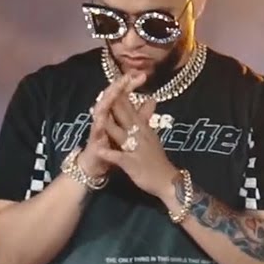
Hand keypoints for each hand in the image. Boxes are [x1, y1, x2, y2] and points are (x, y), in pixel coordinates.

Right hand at [80, 73, 143, 178]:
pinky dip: (99, 126)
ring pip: (101, 110)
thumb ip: (140, 115)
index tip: (142, 75)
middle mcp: (105, 117)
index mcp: (115, 113)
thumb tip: (151, 99)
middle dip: (118, 86)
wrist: (97, 165)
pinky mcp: (94, 141)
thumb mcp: (130, 129)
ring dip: (106, 101)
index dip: (131, 84)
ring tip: (113, 91)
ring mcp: (98, 128)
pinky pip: (96, 132)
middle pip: (111, 98)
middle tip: (126, 76)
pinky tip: (102, 119)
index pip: (123, 94)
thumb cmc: (112, 147)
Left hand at [98, 77, 178, 196]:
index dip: (119, 93)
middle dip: (112, 103)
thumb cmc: (157, 159)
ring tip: (95, 118)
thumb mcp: (152, 135)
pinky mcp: (132, 164)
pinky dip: (109, 153)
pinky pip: (120, 157)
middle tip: (100, 91)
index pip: (130, 106)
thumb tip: (150, 99)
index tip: (109, 83)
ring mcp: (136, 148)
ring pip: (120, 134)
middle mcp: (139, 134)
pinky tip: (99, 150)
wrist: (167, 181)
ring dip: (108, 125)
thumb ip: (147, 118)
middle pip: (124, 114)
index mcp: (142, 127)